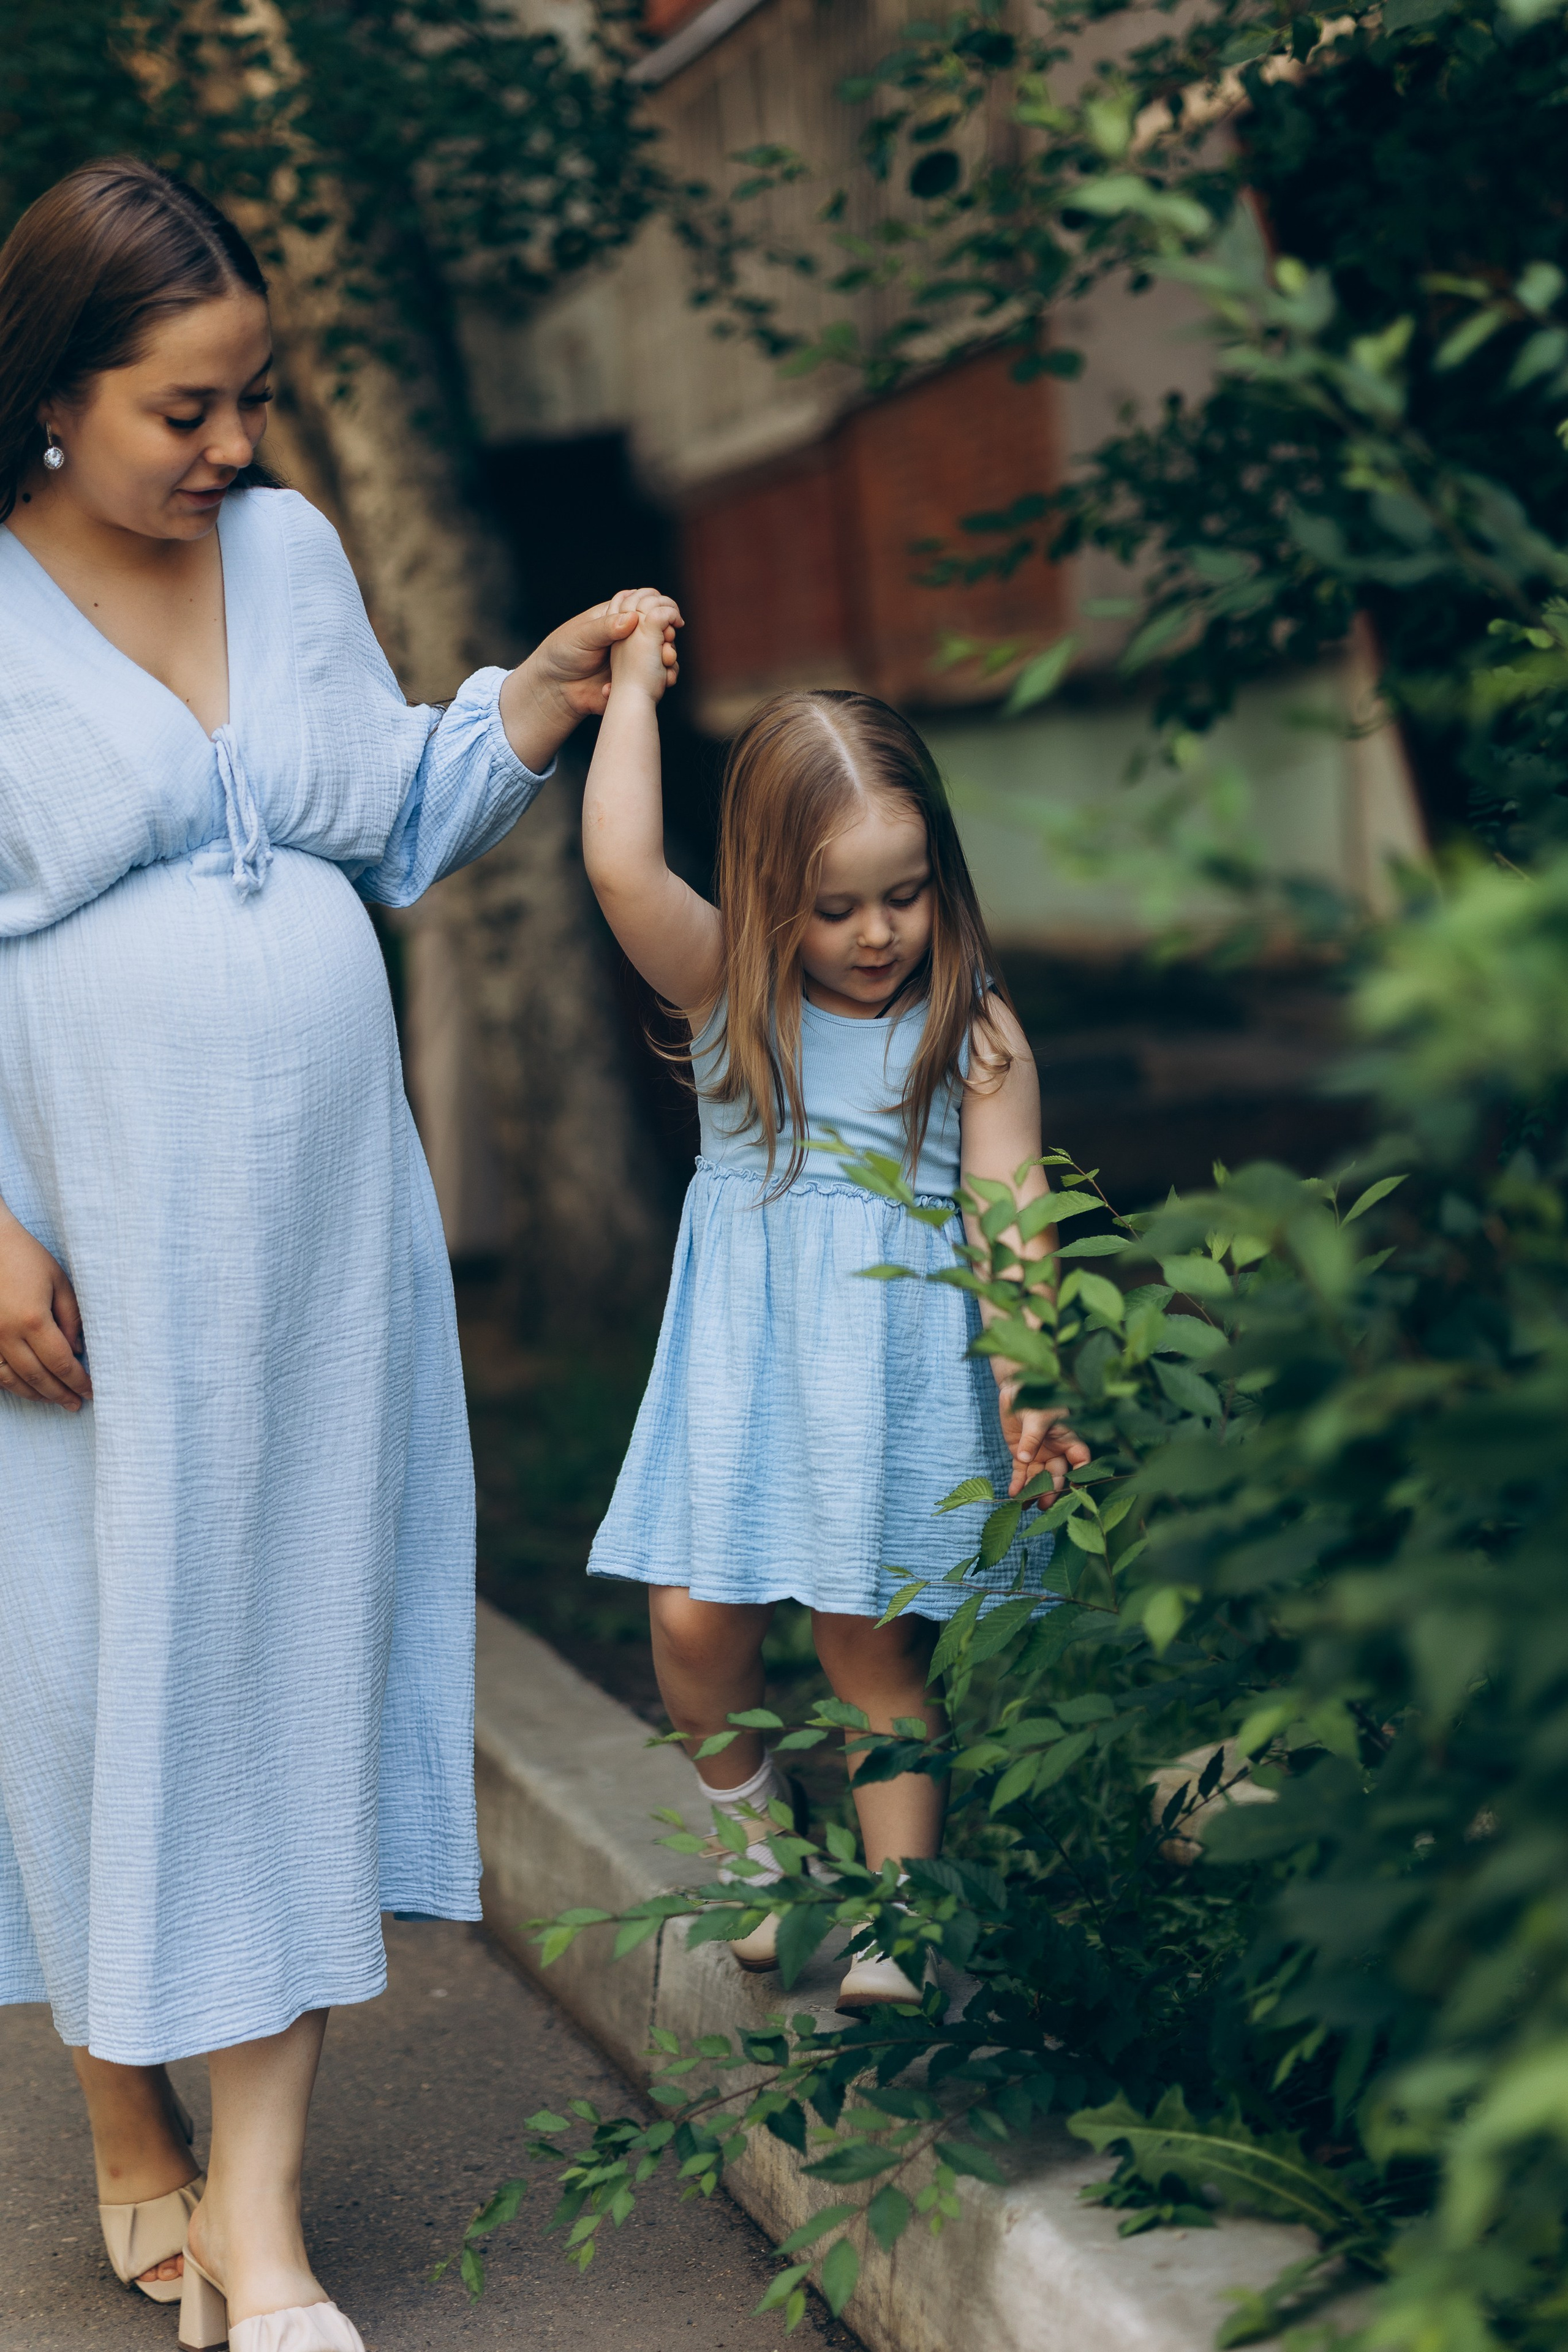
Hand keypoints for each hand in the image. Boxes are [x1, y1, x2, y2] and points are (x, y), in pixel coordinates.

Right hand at [0, 1202, 91, 1409]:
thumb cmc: (25, 1257)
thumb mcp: (59, 1281)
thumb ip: (71, 1317)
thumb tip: (77, 1350)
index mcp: (33, 1321)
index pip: (62, 1363)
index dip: (78, 1382)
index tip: (92, 1392)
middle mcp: (7, 1335)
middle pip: (38, 1377)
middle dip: (60, 1394)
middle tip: (76, 1405)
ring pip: (12, 1380)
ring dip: (35, 1394)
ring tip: (53, 1400)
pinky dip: (10, 1384)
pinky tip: (24, 1387)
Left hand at [501, 586, 682, 768]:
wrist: (554, 690)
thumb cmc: (562, 653)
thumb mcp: (581, 636)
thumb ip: (605, 627)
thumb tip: (632, 619)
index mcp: (616, 618)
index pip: (644, 606)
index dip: (659, 610)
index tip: (669, 618)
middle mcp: (628, 637)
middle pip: (658, 630)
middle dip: (667, 636)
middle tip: (667, 642)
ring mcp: (632, 659)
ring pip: (660, 655)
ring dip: (667, 658)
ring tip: (667, 660)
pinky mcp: (633, 680)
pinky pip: (654, 679)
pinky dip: (662, 679)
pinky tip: (663, 681)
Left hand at [997, 1382, 1087, 1497]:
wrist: (1015, 1390)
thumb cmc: (1034, 1398)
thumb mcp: (1036, 1416)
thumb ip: (1032, 1438)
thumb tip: (1024, 1457)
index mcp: (1067, 1438)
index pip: (1080, 1459)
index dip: (1081, 1473)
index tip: (1076, 1487)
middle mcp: (1056, 1450)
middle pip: (1057, 1474)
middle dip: (1050, 1490)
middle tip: (1044, 1505)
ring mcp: (1039, 1454)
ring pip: (1038, 1477)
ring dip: (1032, 1492)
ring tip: (1025, 1506)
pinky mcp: (1022, 1455)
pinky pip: (1021, 1473)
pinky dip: (1018, 1484)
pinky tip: (1013, 1494)